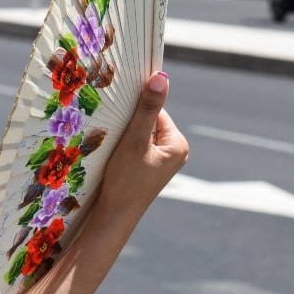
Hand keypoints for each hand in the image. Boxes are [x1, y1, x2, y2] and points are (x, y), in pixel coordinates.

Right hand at [99, 72, 188, 215]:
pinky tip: (116, 158)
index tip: (120, 120)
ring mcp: (162, 162)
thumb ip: (147, 109)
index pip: (156, 112)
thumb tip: (161, 78)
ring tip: (116, 149)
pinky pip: (138, 148)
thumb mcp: (135, 140)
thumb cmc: (126, 180)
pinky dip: (125, 148)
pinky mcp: (149, 169)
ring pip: (141, 135)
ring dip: (126, 137)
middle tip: (116, 137)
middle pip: (149, 123)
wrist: (115, 216)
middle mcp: (175, 152)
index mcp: (178, 144)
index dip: (135, 113)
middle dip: (130, 125)